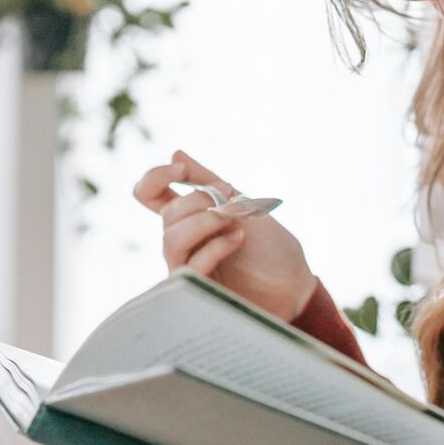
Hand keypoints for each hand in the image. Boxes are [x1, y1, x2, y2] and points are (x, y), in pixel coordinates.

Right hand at [132, 150, 317, 321]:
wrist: (294, 285)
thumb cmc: (270, 248)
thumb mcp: (241, 204)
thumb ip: (207, 182)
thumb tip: (176, 153)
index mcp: (189, 217)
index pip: (149, 195)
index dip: (155, 178)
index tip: (180, 170)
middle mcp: (183, 241)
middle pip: (166, 215)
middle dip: (197, 201)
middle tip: (230, 201)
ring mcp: (186, 266)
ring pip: (170, 240)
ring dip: (204, 223)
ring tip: (234, 221)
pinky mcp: (197, 291)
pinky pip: (189, 267)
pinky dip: (214, 247)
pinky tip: (238, 239)